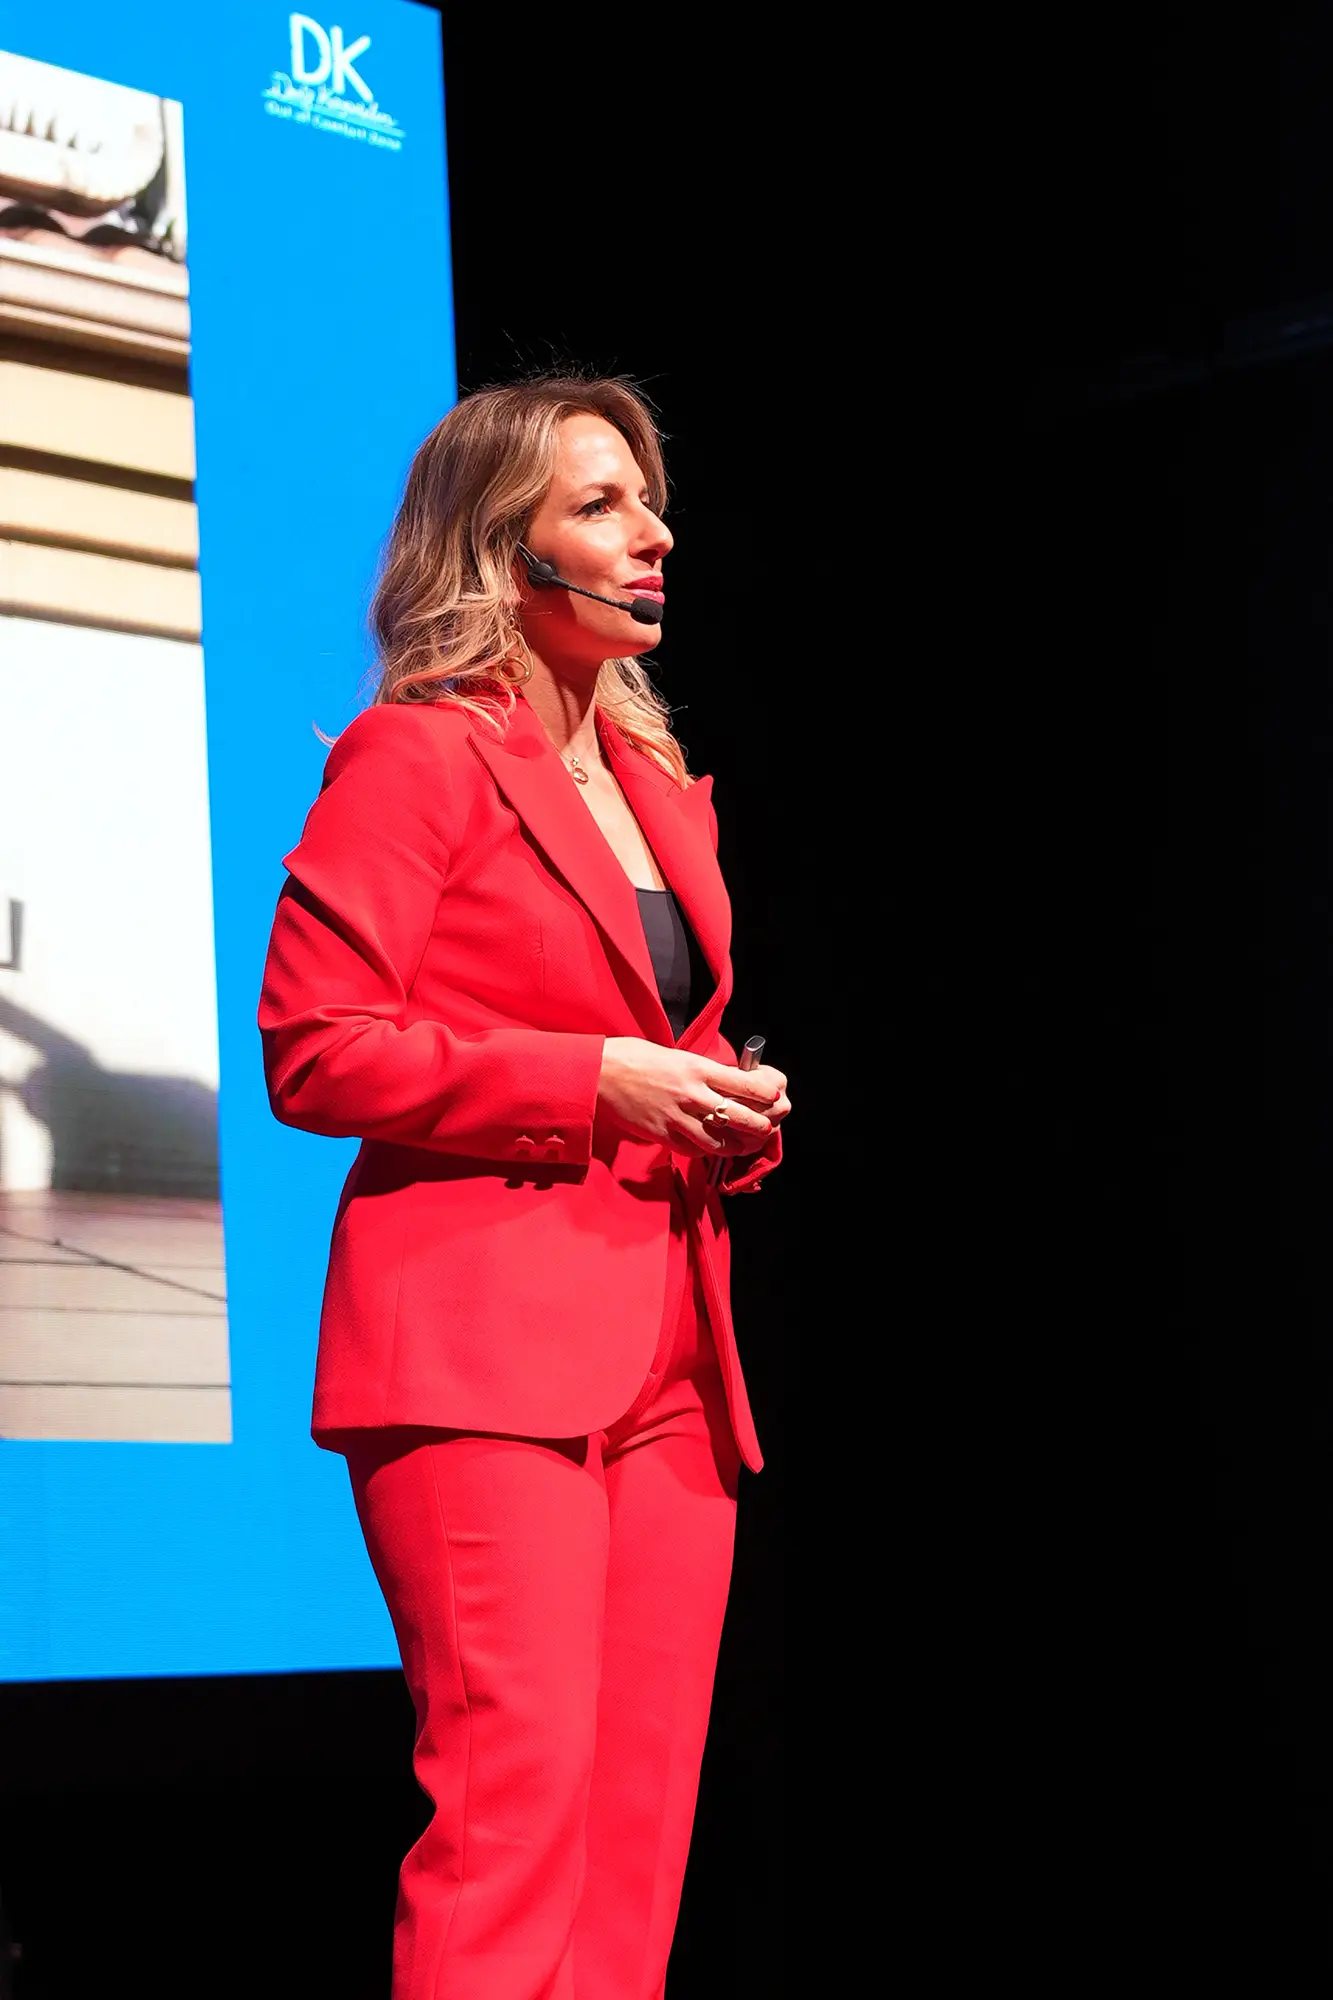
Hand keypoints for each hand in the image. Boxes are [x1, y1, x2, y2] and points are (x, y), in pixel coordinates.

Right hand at [597, 1038, 790, 1158]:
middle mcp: (691, 1094)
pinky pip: (691, 1149)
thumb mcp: (675, 1056)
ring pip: (717, 1141)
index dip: (763, 1093)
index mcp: (696, 1068)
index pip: (742, 1082)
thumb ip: (699, 1071)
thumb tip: (723, 1083)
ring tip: (743, 1146)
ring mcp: (676, 1117)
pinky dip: (704, 1151)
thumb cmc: (635, 1058)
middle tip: (766, 1129)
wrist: (599, 1072)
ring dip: (735, 1146)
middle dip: (758, 1125)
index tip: (775, 1097)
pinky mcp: (661, 1135)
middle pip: (737, 1116)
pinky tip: (710, 1149)